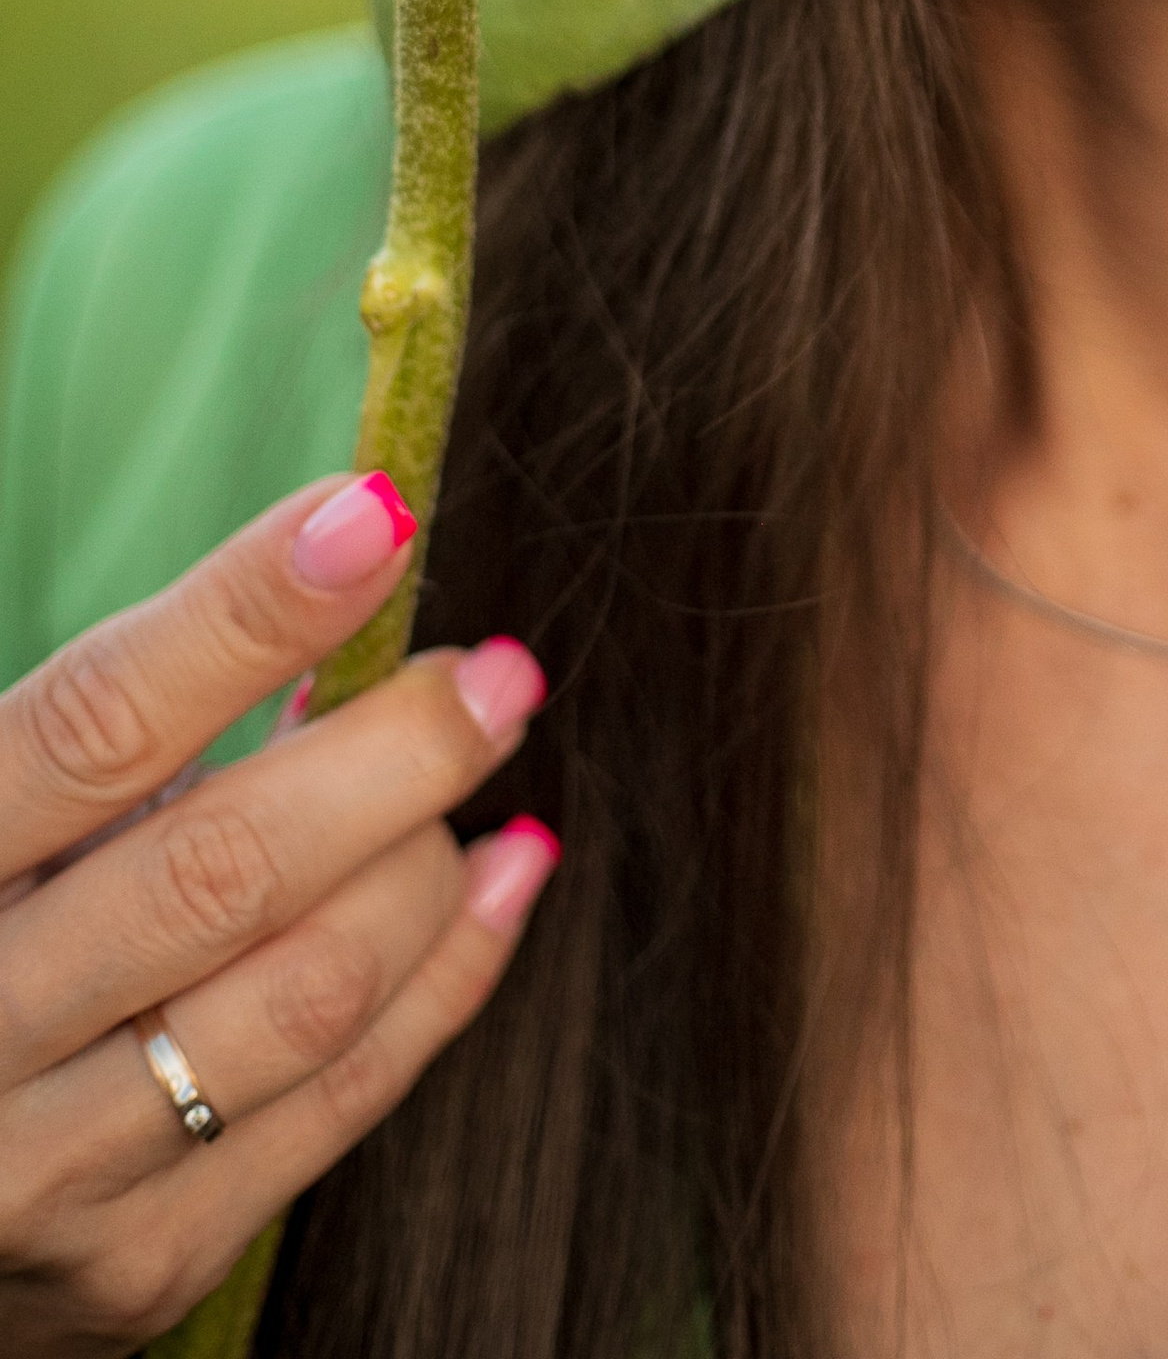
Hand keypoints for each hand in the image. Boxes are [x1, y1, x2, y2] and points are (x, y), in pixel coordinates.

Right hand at [0, 476, 555, 1352]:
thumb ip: (119, 742)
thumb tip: (332, 610)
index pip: (99, 727)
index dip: (244, 614)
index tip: (374, 518)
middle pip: (223, 872)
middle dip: (394, 753)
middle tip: (499, 672)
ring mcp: (46, 1179)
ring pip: (308, 996)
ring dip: (428, 866)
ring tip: (477, 777)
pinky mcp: (137, 1269)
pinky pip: (339, 1107)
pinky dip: (449, 975)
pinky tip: (500, 878)